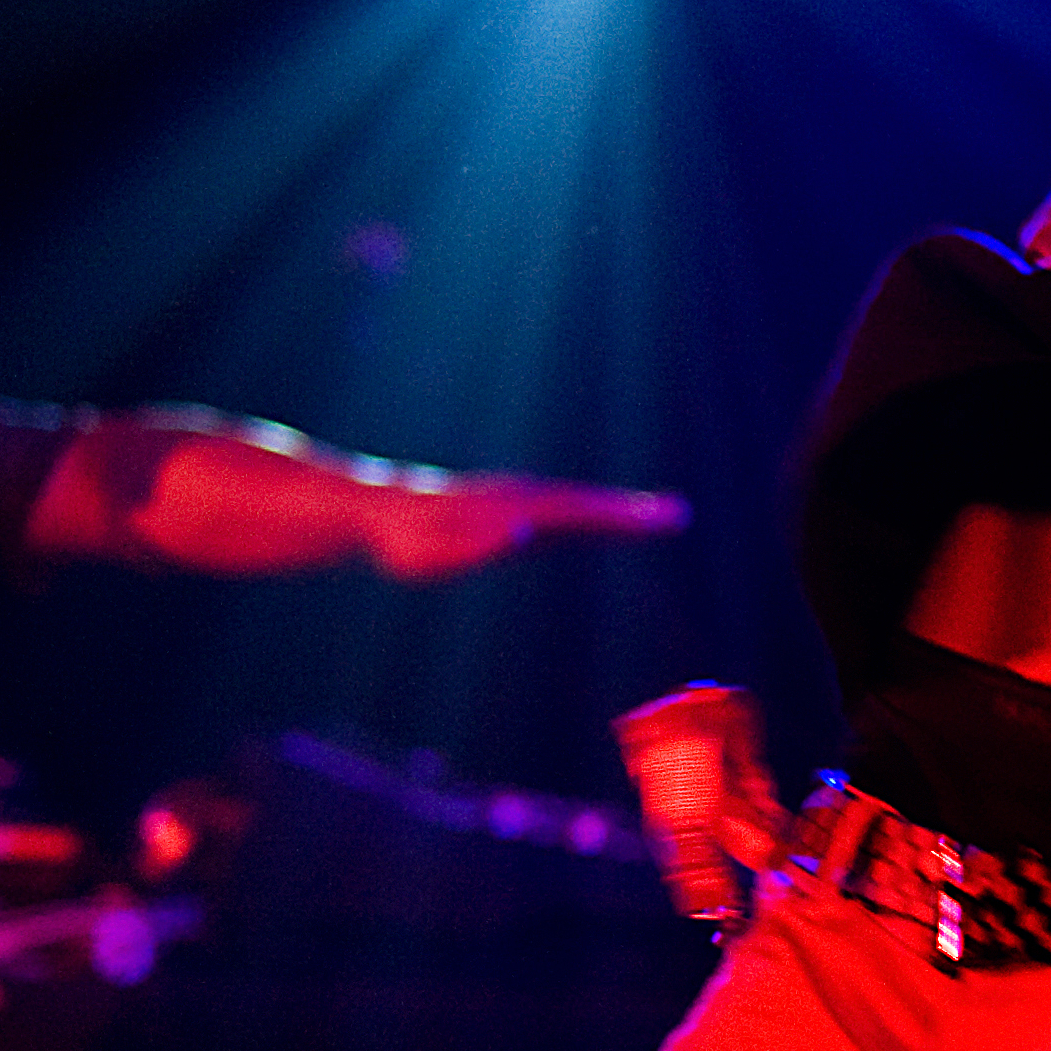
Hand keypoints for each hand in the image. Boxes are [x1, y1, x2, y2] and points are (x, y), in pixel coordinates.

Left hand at [361, 475, 687, 583]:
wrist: (372, 510)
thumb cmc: (403, 539)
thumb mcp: (435, 552)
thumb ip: (477, 543)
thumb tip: (524, 531)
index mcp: (513, 507)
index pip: (579, 512)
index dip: (622, 517)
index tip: (661, 518)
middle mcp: (520, 498)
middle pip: (587, 505)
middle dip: (633, 512)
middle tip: (678, 515)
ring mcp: (515, 503)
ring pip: (576, 507)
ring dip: (616, 512)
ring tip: (656, 518)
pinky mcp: (506, 515)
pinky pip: (558, 516)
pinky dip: (589, 518)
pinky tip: (602, 525)